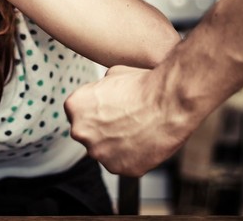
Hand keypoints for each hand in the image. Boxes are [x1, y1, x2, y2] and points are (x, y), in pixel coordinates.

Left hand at [64, 65, 189, 176]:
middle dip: (104, 129)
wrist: (169, 102)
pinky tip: (145, 141)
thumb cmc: (144, 86)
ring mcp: (99, 153)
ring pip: (105, 151)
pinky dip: (133, 156)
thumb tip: (102, 92)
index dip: (97, 110)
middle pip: (89, 134)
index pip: (79, 113)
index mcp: (74, 106)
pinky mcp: (119, 168)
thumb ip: (99, 89)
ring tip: (139, 130)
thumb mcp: (113, 74)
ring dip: (118, 144)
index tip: (112, 108)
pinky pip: (123, 164)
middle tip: (126, 119)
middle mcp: (80, 132)